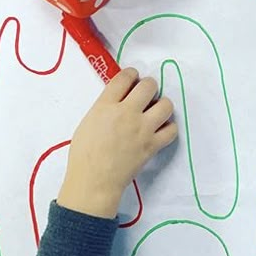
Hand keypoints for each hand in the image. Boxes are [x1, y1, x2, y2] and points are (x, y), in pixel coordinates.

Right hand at [57, 69, 176, 218]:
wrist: (94, 181)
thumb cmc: (84, 154)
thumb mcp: (87, 122)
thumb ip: (104, 107)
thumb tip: (120, 99)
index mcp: (106, 105)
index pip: (125, 77)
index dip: (131, 74)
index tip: (133, 79)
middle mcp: (127, 113)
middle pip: (149, 85)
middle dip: (149, 86)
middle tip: (145, 94)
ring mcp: (142, 129)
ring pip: (166, 105)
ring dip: (162, 105)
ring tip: (155, 111)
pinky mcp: (153, 145)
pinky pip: (172, 129)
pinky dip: (168, 128)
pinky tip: (160, 130)